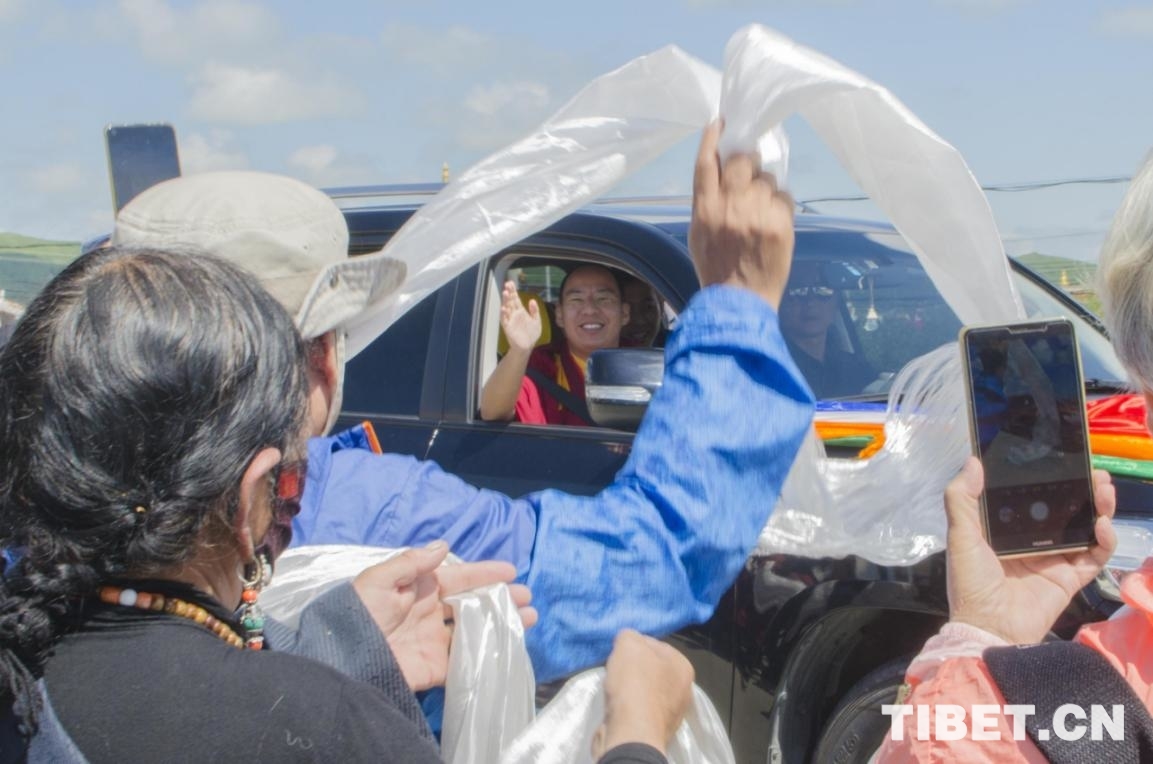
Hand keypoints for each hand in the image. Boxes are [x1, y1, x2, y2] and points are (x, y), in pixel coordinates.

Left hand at [351, 541, 536, 690]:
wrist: (340, 661)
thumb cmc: (357, 615)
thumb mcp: (378, 580)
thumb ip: (411, 563)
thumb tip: (444, 545)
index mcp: (418, 590)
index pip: (458, 578)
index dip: (483, 573)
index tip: (510, 570)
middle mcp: (430, 614)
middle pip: (472, 605)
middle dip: (500, 600)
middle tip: (527, 598)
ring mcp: (433, 642)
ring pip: (474, 631)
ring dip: (501, 624)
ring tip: (529, 619)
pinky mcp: (433, 669)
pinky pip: (464, 661)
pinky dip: (486, 653)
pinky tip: (507, 646)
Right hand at [500, 280, 541, 352]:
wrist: (527, 347)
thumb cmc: (531, 334)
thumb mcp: (536, 321)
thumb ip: (535, 311)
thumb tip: (532, 300)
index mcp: (521, 312)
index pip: (516, 299)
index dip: (513, 291)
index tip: (511, 283)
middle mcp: (514, 314)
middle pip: (510, 301)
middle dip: (509, 292)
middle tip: (507, 284)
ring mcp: (510, 320)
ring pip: (507, 308)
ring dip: (505, 301)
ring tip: (505, 293)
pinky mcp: (508, 327)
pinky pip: (505, 320)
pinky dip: (504, 314)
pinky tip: (504, 308)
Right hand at [592, 630, 693, 757]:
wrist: (632, 732)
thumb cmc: (634, 682)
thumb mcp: (628, 644)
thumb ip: (629, 636)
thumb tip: (627, 640)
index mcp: (683, 666)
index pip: (655, 645)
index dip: (634, 644)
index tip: (619, 651)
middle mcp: (684, 689)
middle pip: (651, 669)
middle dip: (632, 668)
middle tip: (616, 669)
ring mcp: (672, 713)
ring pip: (645, 690)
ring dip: (629, 689)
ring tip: (615, 689)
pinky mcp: (656, 730)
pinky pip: (640, 710)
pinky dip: (628, 707)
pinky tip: (618, 707)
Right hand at [688, 121, 795, 309]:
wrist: (738, 300)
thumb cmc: (716, 266)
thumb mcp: (698, 232)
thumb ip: (707, 200)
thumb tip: (721, 171)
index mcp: (704, 208)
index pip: (707, 162)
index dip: (713, 138)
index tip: (722, 123)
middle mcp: (729, 206)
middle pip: (741, 160)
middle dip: (747, 159)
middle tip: (750, 169)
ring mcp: (756, 214)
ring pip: (767, 179)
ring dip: (766, 188)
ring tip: (761, 211)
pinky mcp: (780, 224)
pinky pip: (785, 197)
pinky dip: (781, 206)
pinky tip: (774, 223)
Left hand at [945, 457, 1116, 643]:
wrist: (989, 628)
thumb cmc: (970, 582)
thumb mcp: (960, 536)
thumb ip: (962, 500)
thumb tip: (973, 461)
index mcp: (1006, 527)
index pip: (1032, 496)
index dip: (1048, 478)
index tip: (1059, 457)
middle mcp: (1033, 539)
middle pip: (1064, 508)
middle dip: (1081, 488)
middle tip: (1093, 471)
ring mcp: (1055, 558)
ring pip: (1084, 526)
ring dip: (1098, 507)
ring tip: (1104, 488)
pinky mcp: (1071, 577)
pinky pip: (1095, 555)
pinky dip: (1104, 539)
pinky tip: (1102, 525)